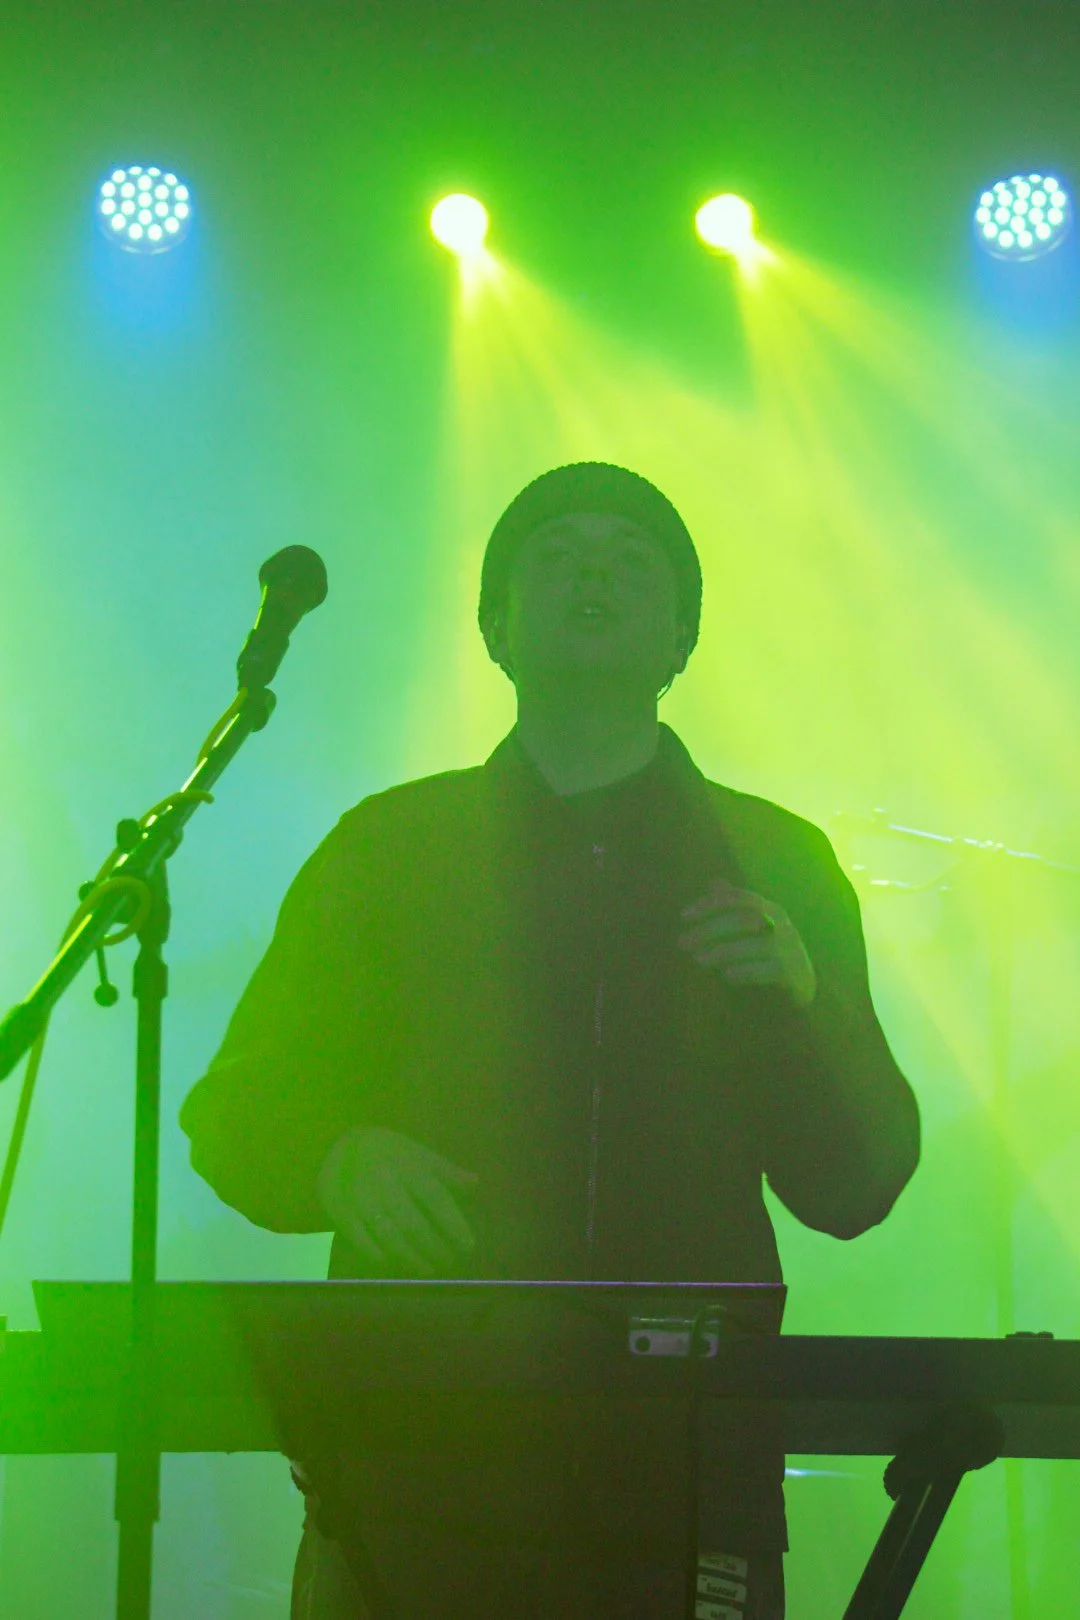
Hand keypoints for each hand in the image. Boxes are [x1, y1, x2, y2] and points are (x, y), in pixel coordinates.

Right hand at [316, 1126, 476, 1275]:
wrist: (340, 1141)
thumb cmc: (388, 1151)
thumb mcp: (417, 1154)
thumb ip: (445, 1171)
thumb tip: (475, 1183)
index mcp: (409, 1165)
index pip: (436, 1199)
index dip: (453, 1224)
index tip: (467, 1246)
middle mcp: (386, 1181)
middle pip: (412, 1222)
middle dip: (432, 1246)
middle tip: (447, 1262)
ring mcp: (361, 1195)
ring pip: (387, 1233)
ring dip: (409, 1256)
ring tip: (426, 1269)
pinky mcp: (339, 1207)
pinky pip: (358, 1236)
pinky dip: (375, 1253)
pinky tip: (390, 1263)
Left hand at [677, 879, 816, 1006]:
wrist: (804, 984)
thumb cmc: (771, 953)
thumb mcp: (754, 928)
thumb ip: (735, 908)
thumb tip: (715, 882)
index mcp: (770, 910)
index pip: (738, 898)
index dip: (710, 904)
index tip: (684, 916)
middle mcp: (782, 926)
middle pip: (744, 920)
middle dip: (710, 930)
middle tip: (683, 943)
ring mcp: (791, 950)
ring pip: (756, 945)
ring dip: (723, 952)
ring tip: (698, 960)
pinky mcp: (796, 974)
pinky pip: (770, 970)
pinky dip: (746, 972)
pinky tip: (726, 976)